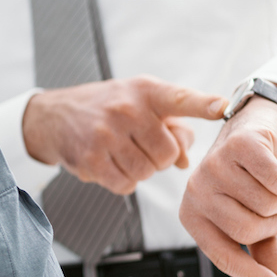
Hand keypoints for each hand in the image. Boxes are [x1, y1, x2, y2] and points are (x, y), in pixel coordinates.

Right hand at [23, 75, 227, 194]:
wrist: (55, 116)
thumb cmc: (109, 108)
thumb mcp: (140, 104)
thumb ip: (172, 126)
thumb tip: (184, 162)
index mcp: (145, 91)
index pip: (179, 98)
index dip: (203, 104)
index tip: (222, 107)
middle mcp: (126, 110)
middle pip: (167, 153)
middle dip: (159, 157)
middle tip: (141, 147)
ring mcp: (105, 135)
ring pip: (146, 172)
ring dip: (141, 170)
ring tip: (123, 154)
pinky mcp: (90, 159)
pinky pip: (126, 185)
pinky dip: (123, 181)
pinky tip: (111, 165)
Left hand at [180, 96, 276, 276]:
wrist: (255, 126)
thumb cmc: (249, 179)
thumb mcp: (252, 217)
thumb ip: (262, 250)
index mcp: (192, 215)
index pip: (222, 255)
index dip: (251, 274)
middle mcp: (196, 191)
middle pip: (247, 231)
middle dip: (274, 226)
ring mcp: (214, 167)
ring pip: (265, 205)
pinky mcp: (239, 147)